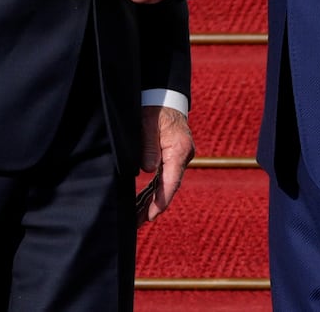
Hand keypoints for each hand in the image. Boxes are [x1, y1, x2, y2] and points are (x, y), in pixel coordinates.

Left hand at [137, 105, 193, 224]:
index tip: (152, 214)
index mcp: (179, 149)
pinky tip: (142, 204)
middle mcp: (182, 156)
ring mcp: (177, 158)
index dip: (162, 199)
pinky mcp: (171, 158)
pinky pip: (162, 179)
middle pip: (168, 187)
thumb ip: (148, 146)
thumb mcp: (148, 124)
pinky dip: (153, 191)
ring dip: (151, 201)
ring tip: (136, 220)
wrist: (164, 96)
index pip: (171, 180)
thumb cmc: (154, 108)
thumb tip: (148, 170)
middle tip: (137, 224)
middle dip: (153, 206)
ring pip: (165, 185)